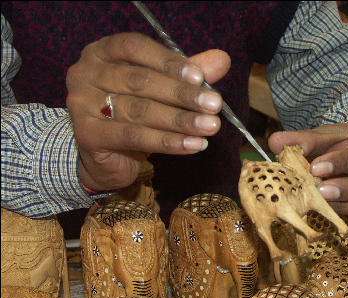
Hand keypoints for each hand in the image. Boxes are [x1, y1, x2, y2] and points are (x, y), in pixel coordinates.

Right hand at [66, 32, 230, 191]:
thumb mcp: (160, 90)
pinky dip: (168, 142)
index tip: (200, 77)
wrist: (104, 157)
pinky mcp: (87, 134)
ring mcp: (82, 104)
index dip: (169, 61)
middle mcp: (85, 73)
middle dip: (182, 94)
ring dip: (180, 120)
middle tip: (214, 105)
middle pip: (140, 81)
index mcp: (102, 52)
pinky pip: (135, 136)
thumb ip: (186, 74)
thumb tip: (221, 60)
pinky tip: (194, 145)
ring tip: (210, 126)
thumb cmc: (132, 115)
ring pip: (140, 110)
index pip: (135, 47)